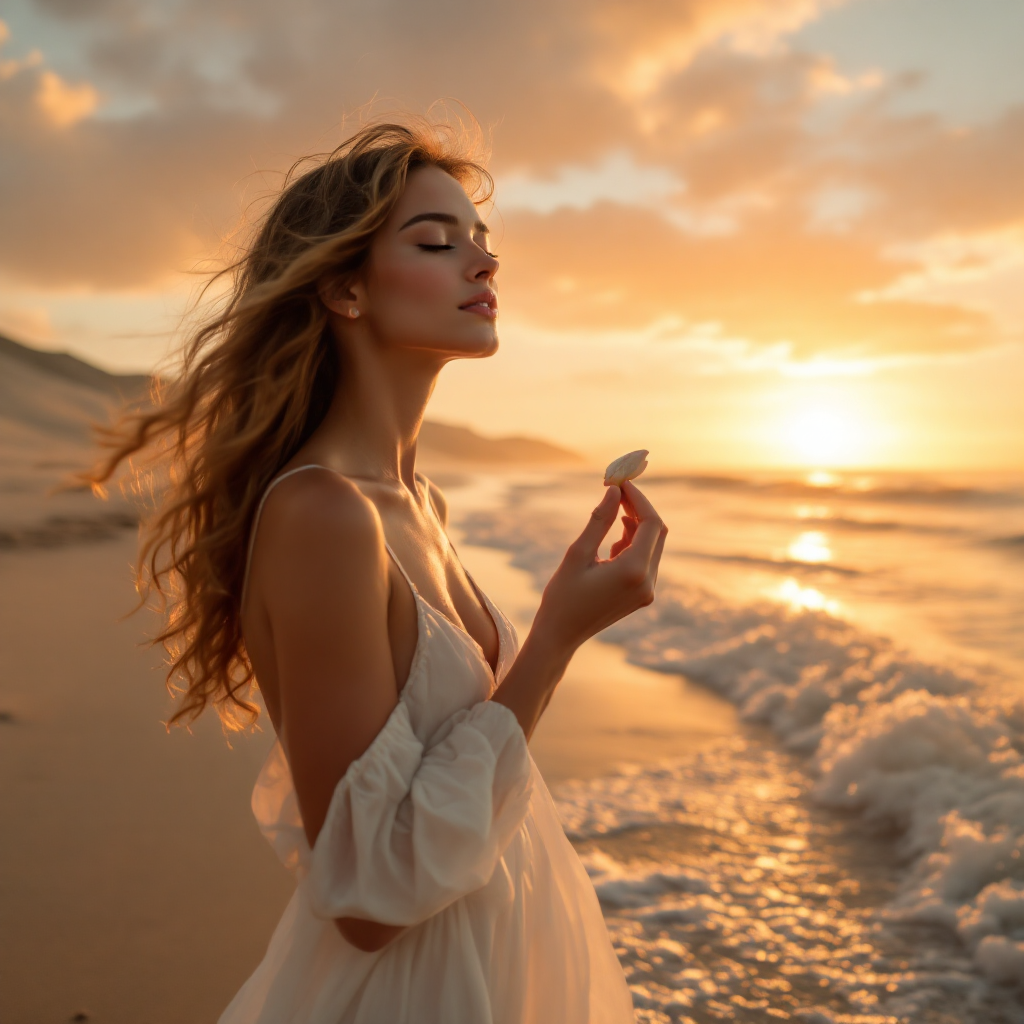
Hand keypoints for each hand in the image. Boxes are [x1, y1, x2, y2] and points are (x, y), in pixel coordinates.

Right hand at [531, 480, 667, 653]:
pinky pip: (646, 561)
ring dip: (636, 526)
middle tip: (618, 492)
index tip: (621, 483)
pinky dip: (633, 544)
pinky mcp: (642, 595)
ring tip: (612, 514)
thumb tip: (614, 490)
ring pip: (652, 546)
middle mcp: (648, 582)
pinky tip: (612, 544)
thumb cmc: (562, 595)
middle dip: (640, 510)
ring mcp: (647, 591)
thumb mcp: (578, 553)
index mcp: (634, 571)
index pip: (651, 523)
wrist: (560, 635)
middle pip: (657, 533)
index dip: (639, 499)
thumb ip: (599, 519)